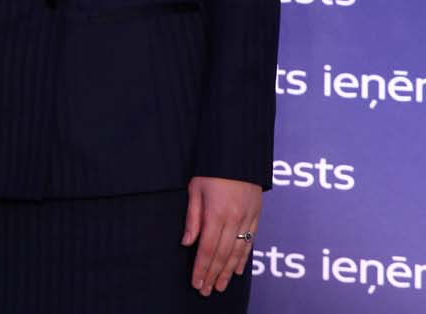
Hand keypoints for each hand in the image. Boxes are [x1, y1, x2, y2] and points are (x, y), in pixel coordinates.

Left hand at [182, 176, 260, 295]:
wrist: (238, 152)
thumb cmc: (210, 169)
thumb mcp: (194, 189)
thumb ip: (192, 218)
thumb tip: (187, 243)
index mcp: (216, 213)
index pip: (207, 248)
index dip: (201, 268)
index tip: (196, 283)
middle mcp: (234, 219)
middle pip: (223, 254)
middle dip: (213, 275)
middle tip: (206, 291)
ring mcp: (248, 218)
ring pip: (238, 252)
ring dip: (228, 272)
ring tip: (220, 286)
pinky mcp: (256, 215)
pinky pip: (250, 241)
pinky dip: (243, 258)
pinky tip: (238, 270)